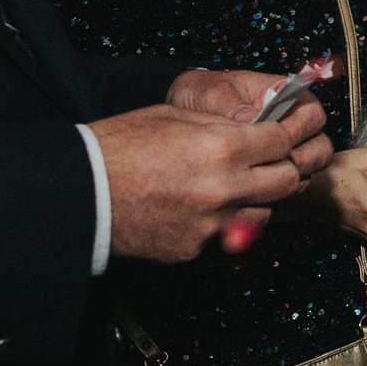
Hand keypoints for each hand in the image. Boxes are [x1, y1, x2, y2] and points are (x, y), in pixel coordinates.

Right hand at [92, 100, 322, 261]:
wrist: (78, 193)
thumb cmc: (119, 147)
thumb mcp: (175, 117)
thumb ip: (222, 126)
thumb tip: (255, 129)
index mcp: (222, 148)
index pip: (284, 141)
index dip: (288, 134)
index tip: (286, 132)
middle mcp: (224, 188)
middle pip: (287, 181)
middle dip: (286, 168)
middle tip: (273, 161)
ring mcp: (211, 223)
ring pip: (263, 213)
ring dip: (257, 199)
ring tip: (231, 185)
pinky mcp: (193, 248)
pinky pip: (224, 234)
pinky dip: (219, 221)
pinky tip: (195, 207)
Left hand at [167, 67, 333, 178]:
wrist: (180, 110)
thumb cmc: (201, 94)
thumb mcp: (214, 96)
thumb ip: (239, 111)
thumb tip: (257, 125)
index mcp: (286, 95)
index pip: (313, 116)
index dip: (300, 130)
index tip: (277, 141)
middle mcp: (291, 124)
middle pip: (319, 148)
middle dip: (302, 160)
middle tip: (273, 166)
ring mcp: (284, 150)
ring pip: (307, 170)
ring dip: (290, 177)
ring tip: (258, 178)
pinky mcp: (270, 171)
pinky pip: (286, 186)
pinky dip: (274, 190)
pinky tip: (250, 188)